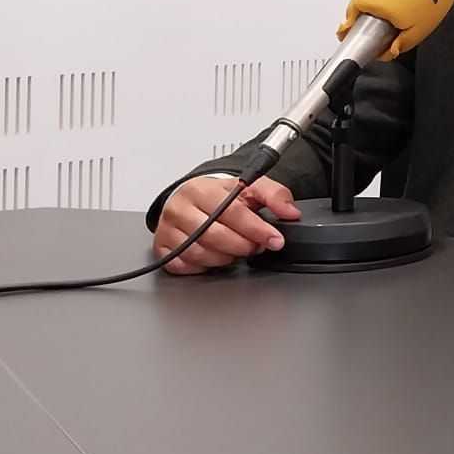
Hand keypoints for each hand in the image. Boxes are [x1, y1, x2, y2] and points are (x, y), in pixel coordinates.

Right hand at [153, 176, 299, 274]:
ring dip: (225, 257)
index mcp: (201, 189)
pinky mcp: (162, 247)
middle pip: (215, 236)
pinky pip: (186, 265)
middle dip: (243, 246)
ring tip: (234, 247)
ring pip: (201, 254)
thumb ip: (275, 195)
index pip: (232, 212)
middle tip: (255, 245)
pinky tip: (214, 253)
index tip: (274, 240)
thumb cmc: (220, 196)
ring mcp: (168, 229)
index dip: (257, 229)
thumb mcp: (250, 188)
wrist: (192, 199)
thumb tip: (291, 212)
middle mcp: (179, 208)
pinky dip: (204, 265)